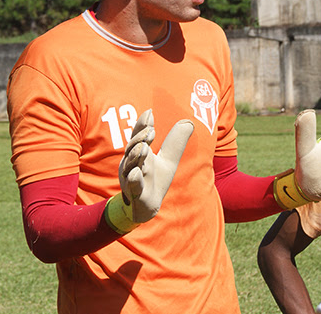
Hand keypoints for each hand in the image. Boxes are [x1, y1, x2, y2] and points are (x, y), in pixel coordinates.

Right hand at [104, 110, 193, 233]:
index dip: (142, 125)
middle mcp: (132, 163)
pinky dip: (134, 179)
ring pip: (131, 165)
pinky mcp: (136, 194)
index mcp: (138, 153)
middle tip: (149, 130)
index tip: (150, 113)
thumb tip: (188, 122)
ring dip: (136, 155)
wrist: (147, 207)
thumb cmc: (155, 179)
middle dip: (140, 138)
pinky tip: (137, 172)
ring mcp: (131, 178)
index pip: (138, 136)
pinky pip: (133, 186)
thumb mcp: (169, 159)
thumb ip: (176, 142)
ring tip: (143, 147)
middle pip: (133, 147)